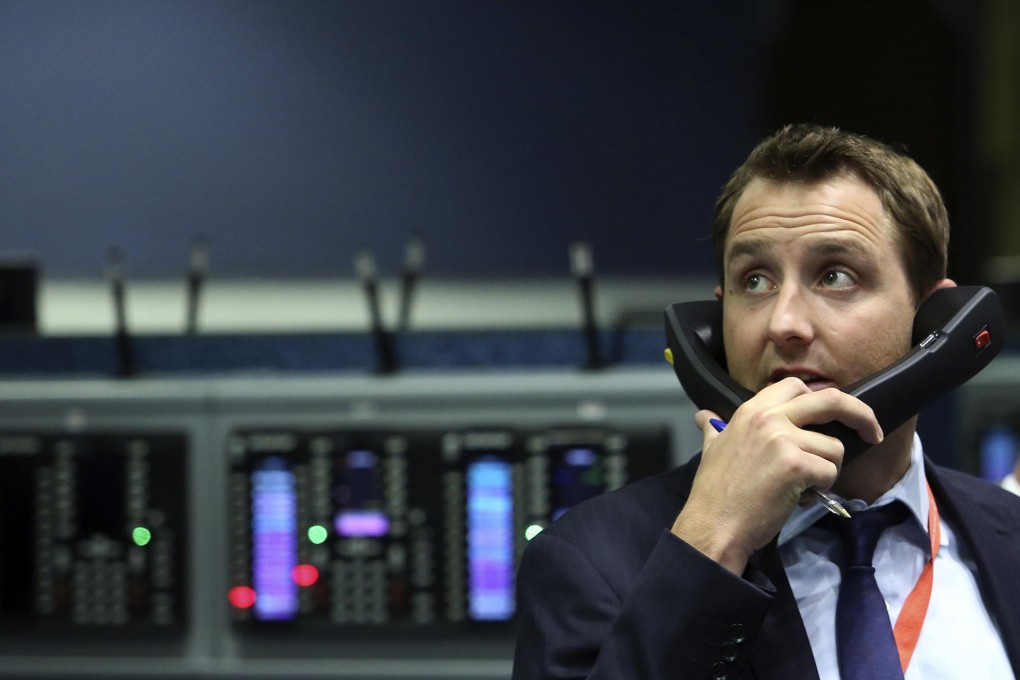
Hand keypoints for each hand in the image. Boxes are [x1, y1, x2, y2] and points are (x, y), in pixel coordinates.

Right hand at [670, 377, 882, 574]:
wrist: (714, 524)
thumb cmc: (714, 491)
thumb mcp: (712, 449)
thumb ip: (714, 428)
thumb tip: (702, 416)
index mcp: (751, 410)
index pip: (796, 387)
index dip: (821, 399)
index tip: (833, 416)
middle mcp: (769, 417)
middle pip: (830, 400)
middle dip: (861, 414)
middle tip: (873, 433)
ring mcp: (783, 439)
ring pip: (834, 447)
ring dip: (826, 470)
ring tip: (802, 486)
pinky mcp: (796, 465)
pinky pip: (830, 472)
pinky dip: (821, 489)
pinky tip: (799, 496)